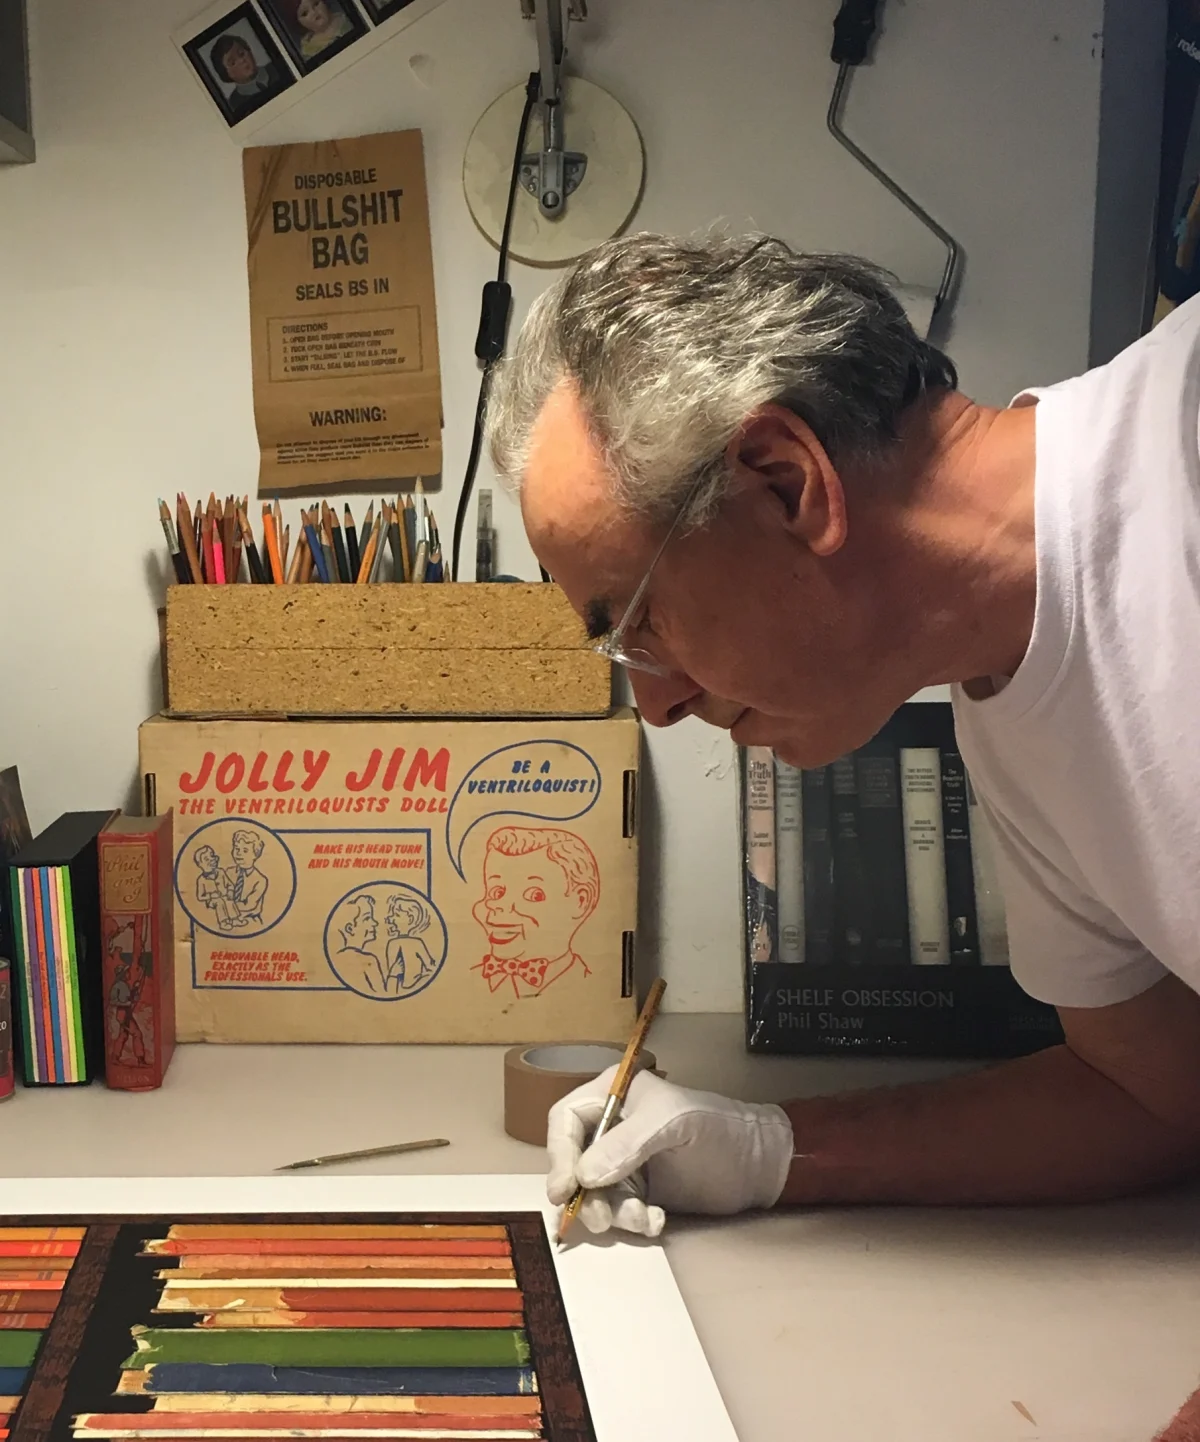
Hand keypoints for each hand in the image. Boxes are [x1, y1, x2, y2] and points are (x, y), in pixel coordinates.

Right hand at [546, 1067, 793, 1237]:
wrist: (757, 1164)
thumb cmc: (716, 1126)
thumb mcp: (672, 1123)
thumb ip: (627, 1144)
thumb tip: (584, 1176)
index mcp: (612, 1096)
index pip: (566, 1120)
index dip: (559, 1154)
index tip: (564, 1189)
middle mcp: (611, 1127)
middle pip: (573, 1162)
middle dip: (584, 1194)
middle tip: (602, 1218)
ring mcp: (623, 1161)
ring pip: (594, 1193)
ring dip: (612, 1212)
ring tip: (643, 1217)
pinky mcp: (638, 1191)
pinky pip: (617, 1211)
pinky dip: (631, 1221)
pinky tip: (656, 1220)